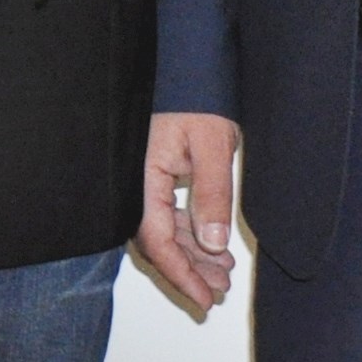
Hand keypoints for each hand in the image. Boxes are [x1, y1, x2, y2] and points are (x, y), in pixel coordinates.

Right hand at [135, 112, 241, 314]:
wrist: (186, 64)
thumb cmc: (195, 97)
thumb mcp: (211, 145)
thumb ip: (212, 193)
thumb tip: (213, 243)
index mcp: (144, 177)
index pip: (157, 239)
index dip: (181, 273)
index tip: (205, 297)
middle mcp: (138, 184)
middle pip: (157, 242)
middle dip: (189, 271)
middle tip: (219, 290)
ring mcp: (145, 181)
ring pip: (164, 232)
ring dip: (192, 256)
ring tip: (223, 273)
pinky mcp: (155, 176)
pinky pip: (168, 217)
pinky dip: (191, 236)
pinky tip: (213, 246)